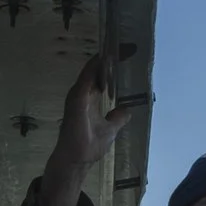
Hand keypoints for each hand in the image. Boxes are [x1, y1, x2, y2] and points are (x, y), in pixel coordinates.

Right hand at [40, 55, 134, 205]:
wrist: (76, 161)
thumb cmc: (88, 146)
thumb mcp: (110, 129)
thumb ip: (117, 118)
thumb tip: (126, 110)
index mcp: (89, 98)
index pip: (102, 76)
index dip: (114, 64)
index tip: (130, 53)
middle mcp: (82, 93)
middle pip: (97, 69)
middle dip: (112, 56)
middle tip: (129, 44)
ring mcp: (78, 95)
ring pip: (91, 70)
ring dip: (104, 58)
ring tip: (118, 45)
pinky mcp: (76, 99)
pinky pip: (86, 78)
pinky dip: (95, 67)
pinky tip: (105, 57)